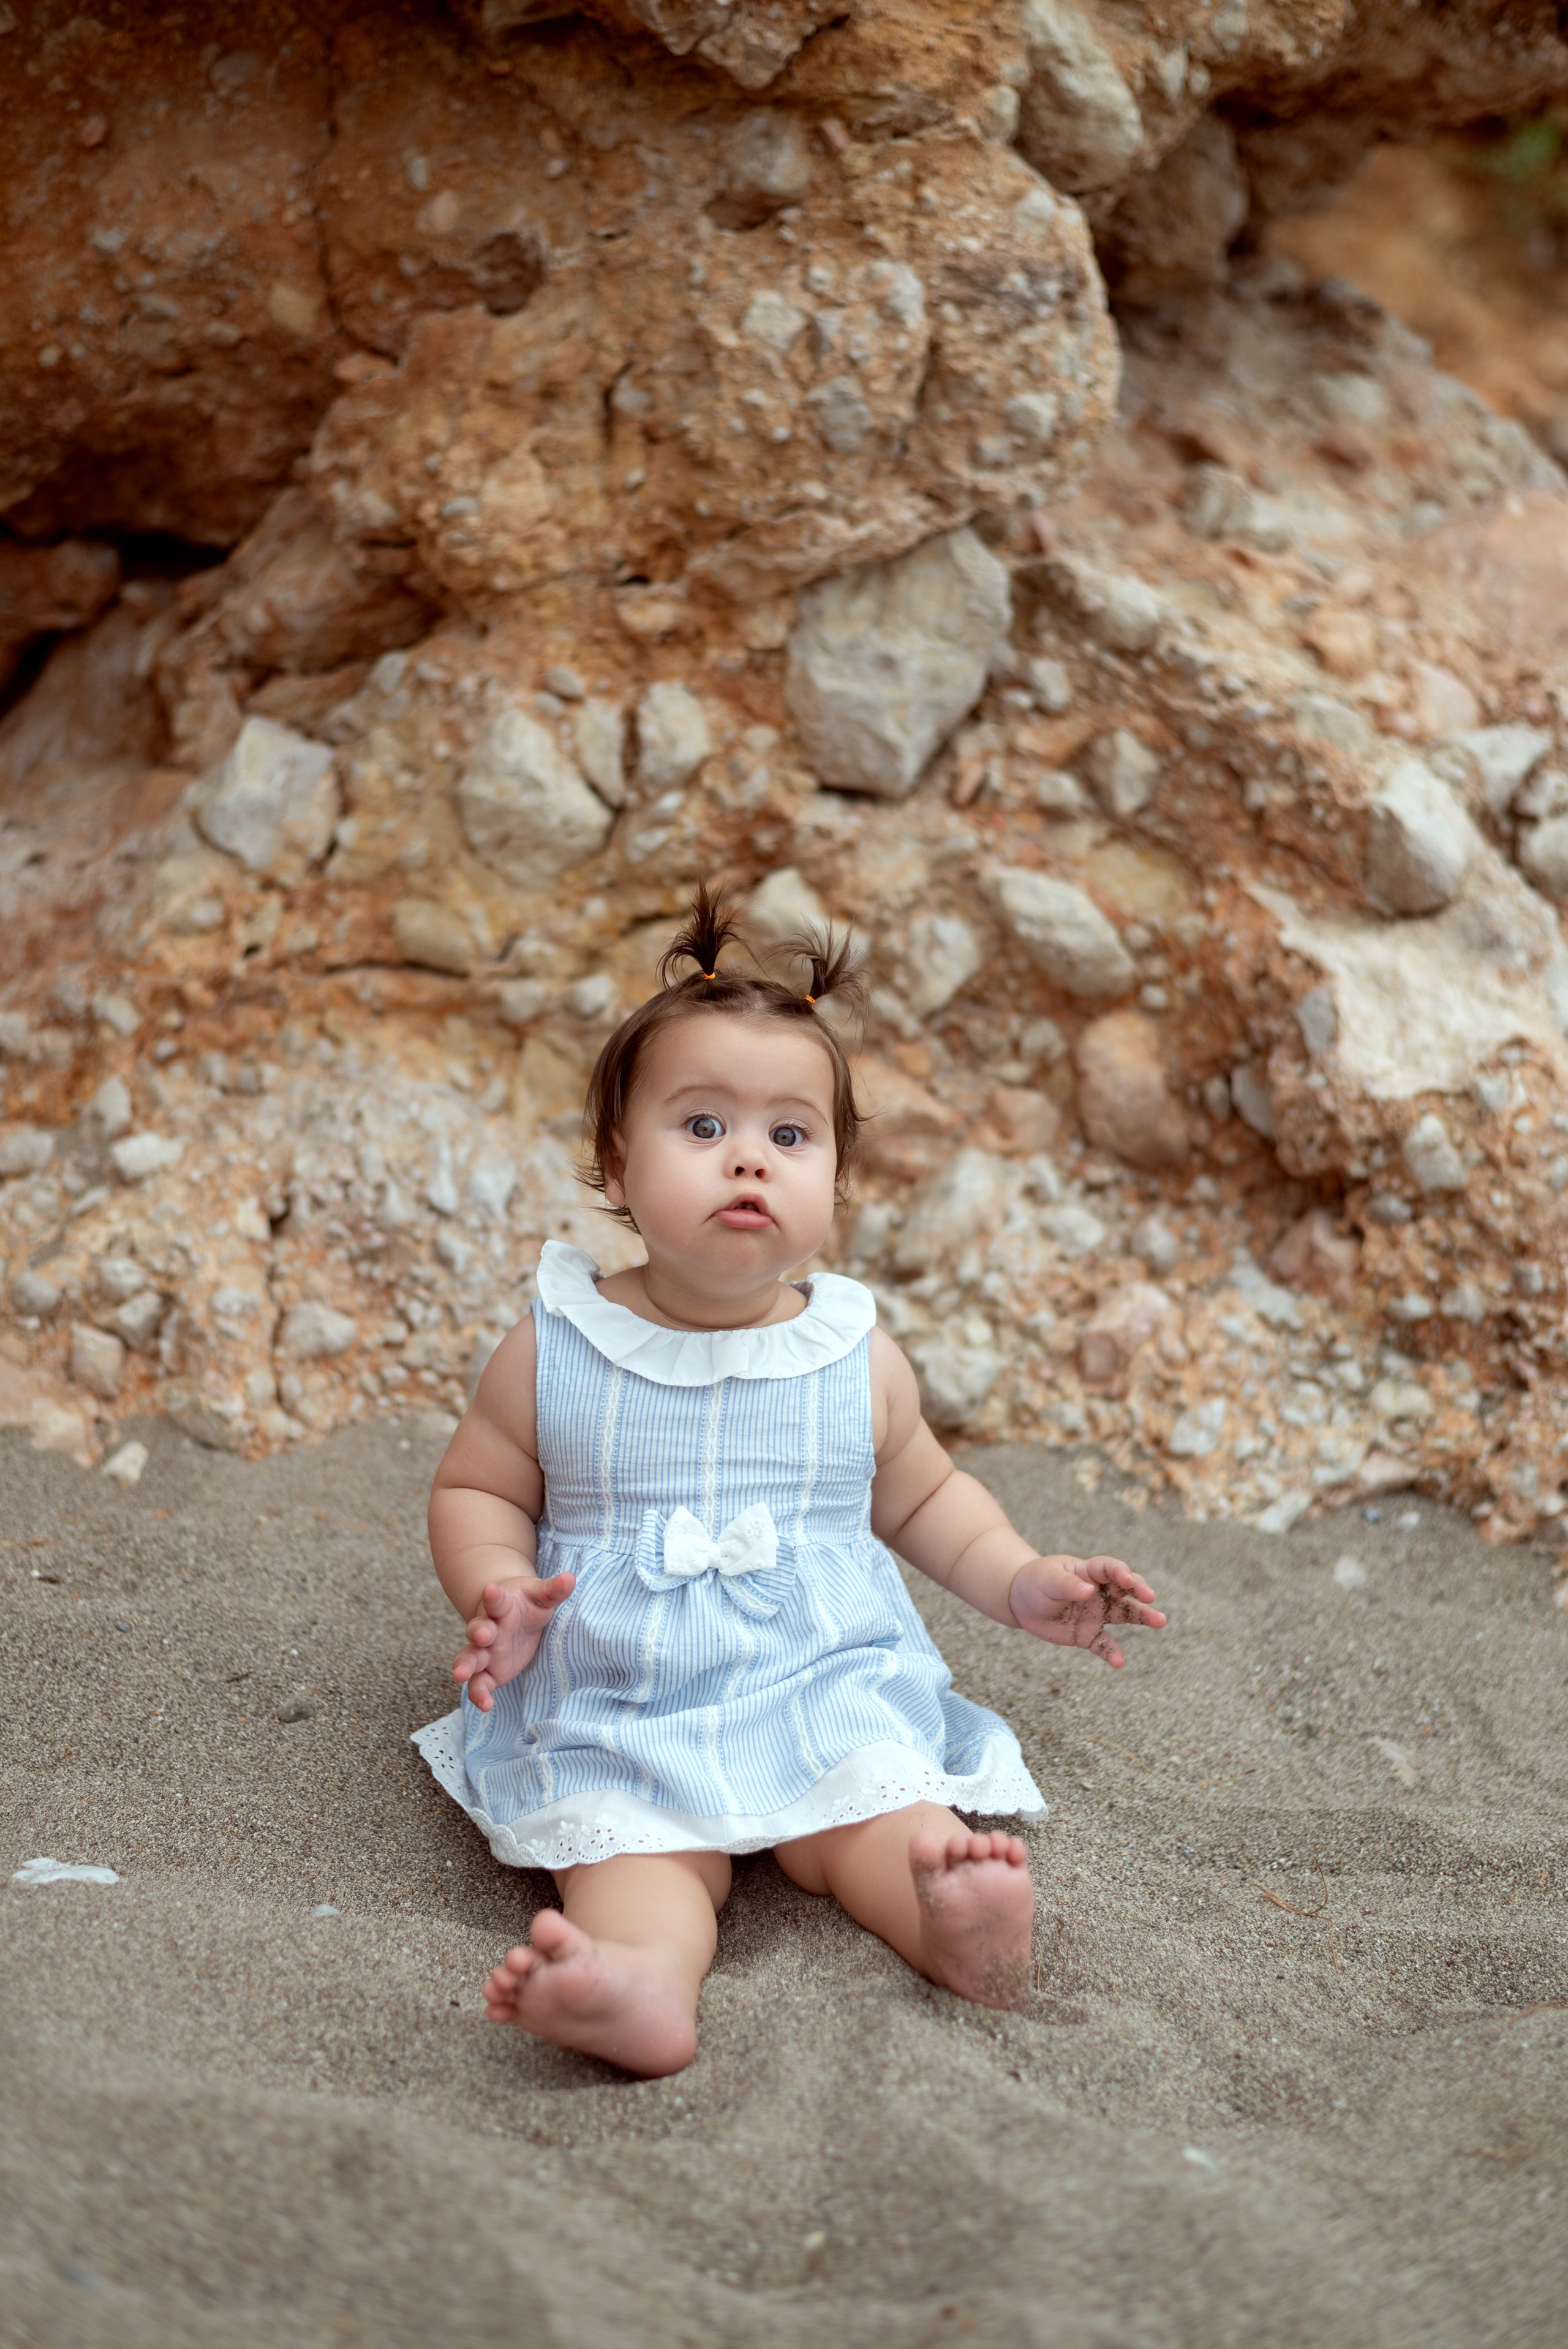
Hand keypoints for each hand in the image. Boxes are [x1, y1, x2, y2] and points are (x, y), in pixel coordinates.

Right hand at [452, 1572, 574, 1709]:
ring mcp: (486, 1652)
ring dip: (465, 1665)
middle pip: (477, 1629)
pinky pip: (479, 1684)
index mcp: (501, 1606)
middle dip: (479, 1632)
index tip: (491, 1590)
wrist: (511, 1615)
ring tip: (461, 1675)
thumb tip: (570, 1578)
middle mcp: (489, 1628)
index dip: (493, 1596)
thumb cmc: (527, 1603)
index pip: (496, 1600)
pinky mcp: (489, 1672)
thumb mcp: (540, 1595)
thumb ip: (553, 1589)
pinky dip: (479, 1694)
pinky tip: (485, 1705)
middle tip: (483, 1634)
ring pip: (470, 1658)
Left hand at [1007, 1553, 1164, 1668]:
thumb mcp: (1047, 1580)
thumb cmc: (1036, 1582)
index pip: (1108, 1568)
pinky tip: (1118, 1662)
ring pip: (1124, 1614)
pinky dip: (1111, 1653)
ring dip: (1142, 1618)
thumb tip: (1089, 1589)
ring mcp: (1096, 1613)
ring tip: (1160, 1621)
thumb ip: (1067, 1585)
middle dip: (1140, 1592)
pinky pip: (1103, 1644)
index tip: (1127, 1580)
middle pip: (1124, 1590)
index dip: (1119, 1572)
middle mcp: (1098, 1592)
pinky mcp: (1088, 1635)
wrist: (1021, 1602)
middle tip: (1151, 1598)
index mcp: (1088, 1572)